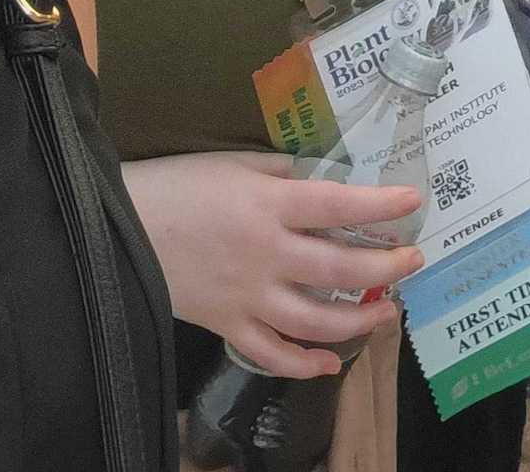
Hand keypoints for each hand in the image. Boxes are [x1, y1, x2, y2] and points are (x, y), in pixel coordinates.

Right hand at [125, 151, 421, 377]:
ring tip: (388, 312)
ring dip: (359, 321)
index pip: (338, 204)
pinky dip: (303, 365)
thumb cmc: (175, 186)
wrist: (115, 230)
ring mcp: (247, 296)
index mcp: (268, 205)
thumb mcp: (232, 163)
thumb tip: (322, 180)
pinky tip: (329, 364)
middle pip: (340, 268)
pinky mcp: (226, 325)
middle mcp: (266, 254)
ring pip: (315, 320)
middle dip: (385, 267)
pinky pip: (270, 354)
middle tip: (411, 261)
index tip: (415, 202)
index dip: (381, 204)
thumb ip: (280, 172)